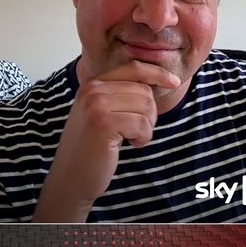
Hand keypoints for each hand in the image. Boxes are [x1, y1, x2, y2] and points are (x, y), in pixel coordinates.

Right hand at [33, 61, 179, 221]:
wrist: (71, 178)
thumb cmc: (92, 148)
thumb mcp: (102, 112)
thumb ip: (121, 93)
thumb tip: (158, 78)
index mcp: (93, 83)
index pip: (133, 68)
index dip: (157, 73)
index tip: (175, 82)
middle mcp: (92, 90)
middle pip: (144, 90)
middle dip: (149, 113)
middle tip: (134, 131)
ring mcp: (96, 105)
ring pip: (147, 106)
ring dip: (146, 127)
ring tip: (130, 138)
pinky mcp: (104, 123)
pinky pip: (143, 124)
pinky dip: (143, 138)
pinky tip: (129, 145)